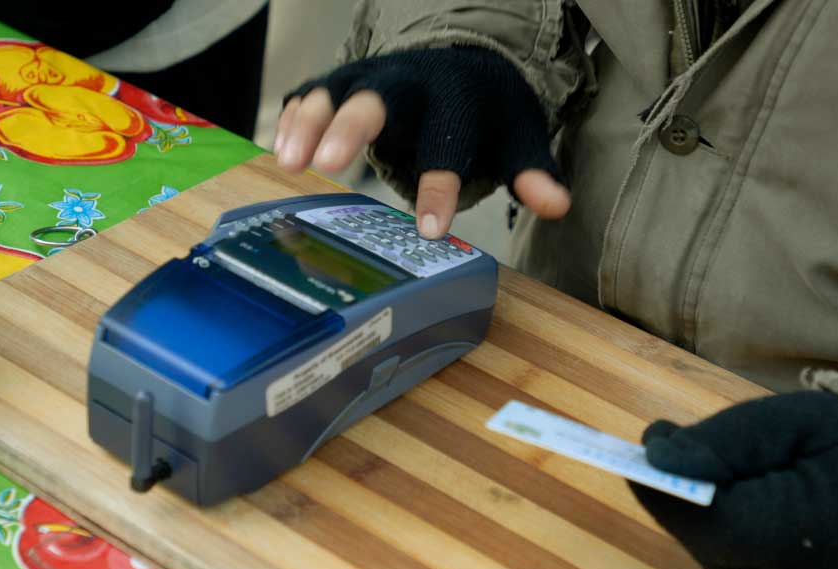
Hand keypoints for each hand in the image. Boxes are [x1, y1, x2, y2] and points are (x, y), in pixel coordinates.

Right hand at [274, 47, 570, 238]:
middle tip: (330, 164)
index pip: (449, 144)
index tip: (431, 230)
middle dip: (351, 126)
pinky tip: (279, 148)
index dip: (440, 187)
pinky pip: (311, 92)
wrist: (464, 68)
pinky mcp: (342, 84)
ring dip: (308, 121)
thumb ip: (531, 172)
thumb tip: (558, 205)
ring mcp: (371, 79)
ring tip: (290, 161)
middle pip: (378, 98)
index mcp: (458, 101)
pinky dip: (293, 117)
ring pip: (334, 90)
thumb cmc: (486, 117)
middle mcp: (410, 84)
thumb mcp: (517, 140)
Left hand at [630, 391, 837, 568]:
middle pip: (705, 541)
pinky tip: (761, 513)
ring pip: (718, 563)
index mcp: (796, 536)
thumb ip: (720, 441)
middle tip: (694, 449)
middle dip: (691, 497)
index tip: (644, 447)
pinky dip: (739, 546)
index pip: (704, 521)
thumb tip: (654, 452)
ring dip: (714, 523)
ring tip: (743, 479)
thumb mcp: (790, 422)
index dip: (663, 486)